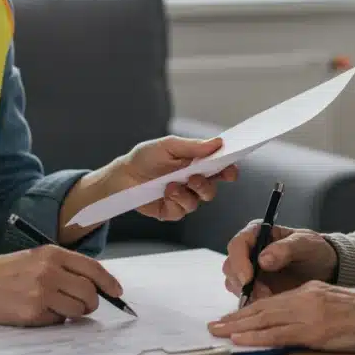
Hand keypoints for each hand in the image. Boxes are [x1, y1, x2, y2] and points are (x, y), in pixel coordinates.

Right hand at [0, 245, 122, 326]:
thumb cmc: (4, 270)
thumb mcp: (36, 258)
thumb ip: (63, 267)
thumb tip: (93, 284)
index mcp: (52, 253)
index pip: (92, 268)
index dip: (108, 282)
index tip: (117, 292)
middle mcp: (49, 271)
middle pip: (89, 292)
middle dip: (91, 302)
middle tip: (83, 305)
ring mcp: (41, 292)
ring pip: (78, 310)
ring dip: (73, 313)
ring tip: (55, 307)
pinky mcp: (32, 313)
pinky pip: (57, 322)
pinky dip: (53, 320)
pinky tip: (37, 311)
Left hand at [110, 136, 238, 220]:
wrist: (124, 175)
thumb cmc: (146, 157)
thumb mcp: (169, 146)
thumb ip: (193, 146)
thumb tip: (218, 142)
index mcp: (197, 164)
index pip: (220, 169)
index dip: (229, 170)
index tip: (230, 170)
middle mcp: (193, 182)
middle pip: (211, 189)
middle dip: (205, 185)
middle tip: (193, 178)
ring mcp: (183, 198)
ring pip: (197, 202)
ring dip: (185, 194)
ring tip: (171, 186)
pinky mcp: (171, 211)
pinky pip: (181, 212)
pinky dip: (174, 202)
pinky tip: (164, 193)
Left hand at [208, 281, 354, 351]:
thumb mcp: (331, 301)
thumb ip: (309, 306)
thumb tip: (289, 320)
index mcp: (307, 291)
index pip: (271, 300)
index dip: (248, 309)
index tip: (231, 318)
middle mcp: (303, 298)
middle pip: (262, 308)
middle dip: (235, 318)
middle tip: (214, 325)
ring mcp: (308, 314)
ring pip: (264, 319)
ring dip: (238, 327)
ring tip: (219, 332)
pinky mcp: (314, 330)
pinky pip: (278, 333)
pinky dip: (256, 336)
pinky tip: (241, 338)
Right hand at [222, 223, 336, 300]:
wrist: (324, 269)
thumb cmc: (314, 251)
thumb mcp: (306, 244)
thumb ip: (286, 249)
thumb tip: (263, 259)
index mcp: (257, 233)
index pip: (237, 244)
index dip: (239, 261)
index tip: (248, 278)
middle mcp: (248, 250)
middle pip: (231, 266)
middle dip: (243, 282)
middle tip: (263, 294)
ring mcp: (249, 270)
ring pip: (234, 283)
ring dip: (248, 294)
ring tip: (270, 298)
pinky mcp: (253, 287)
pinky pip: (244, 296)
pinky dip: (253, 302)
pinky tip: (269, 303)